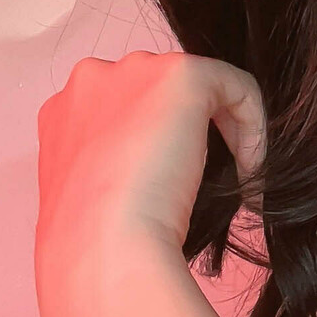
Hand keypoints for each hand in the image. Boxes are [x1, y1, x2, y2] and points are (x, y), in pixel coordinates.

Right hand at [35, 50, 266, 307]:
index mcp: (63, 112)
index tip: (173, 183)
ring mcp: (136, 70)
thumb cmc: (98, 242)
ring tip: (234, 179)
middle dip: (187, 130)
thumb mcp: (92, 193)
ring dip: (224, 132)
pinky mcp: (183, 75)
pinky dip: (253, 128)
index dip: (156, 143)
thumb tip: (156, 164)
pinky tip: (250, 170)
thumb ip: (112, 163)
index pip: (124, 109)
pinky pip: (238, 88)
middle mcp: (92, 78)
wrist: (104, 246)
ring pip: (203, 89)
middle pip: (161, 92)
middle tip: (207, 181)